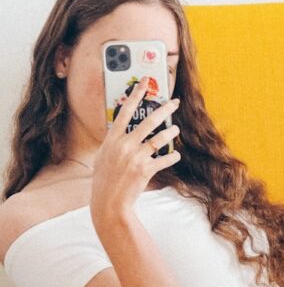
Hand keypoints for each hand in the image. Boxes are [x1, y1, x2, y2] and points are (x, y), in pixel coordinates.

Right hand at [91, 76, 181, 229]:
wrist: (108, 204)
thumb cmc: (104, 180)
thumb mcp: (103, 157)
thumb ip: (113, 141)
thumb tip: (119, 127)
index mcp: (112, 140)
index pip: (125, 112)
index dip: (136, 95)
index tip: (145, 82)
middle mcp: (124, 146)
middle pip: (148, 121)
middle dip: (164, 109)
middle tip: (174, 102)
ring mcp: (135, 157)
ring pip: (160, 138)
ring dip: (171, 132)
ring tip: (176, 130)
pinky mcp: (145, 169)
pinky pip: (165, 158)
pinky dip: (172, 155)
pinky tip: (175, 154)